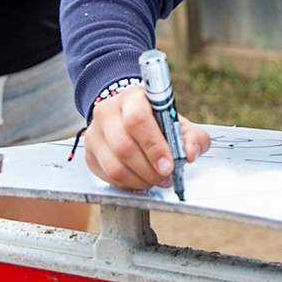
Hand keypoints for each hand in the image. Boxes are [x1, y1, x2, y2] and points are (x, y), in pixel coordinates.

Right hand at [80, 83, 210, 190]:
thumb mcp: (176, 122)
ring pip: (114, 166)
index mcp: (131, 97)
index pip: (137, 120)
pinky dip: (128, 184)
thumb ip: (192, 136)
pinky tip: (141, 180)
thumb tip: (191, 153)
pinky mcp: (89, 153)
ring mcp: (94, 133)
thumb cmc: (155, 120)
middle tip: (165, 177)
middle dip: (149, 169)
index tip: (169, 165)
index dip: (154, 146)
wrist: (127, 117)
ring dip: (139, 180)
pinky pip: (107, 176)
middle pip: (124, 147)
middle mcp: (107, 111)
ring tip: (155, 180)